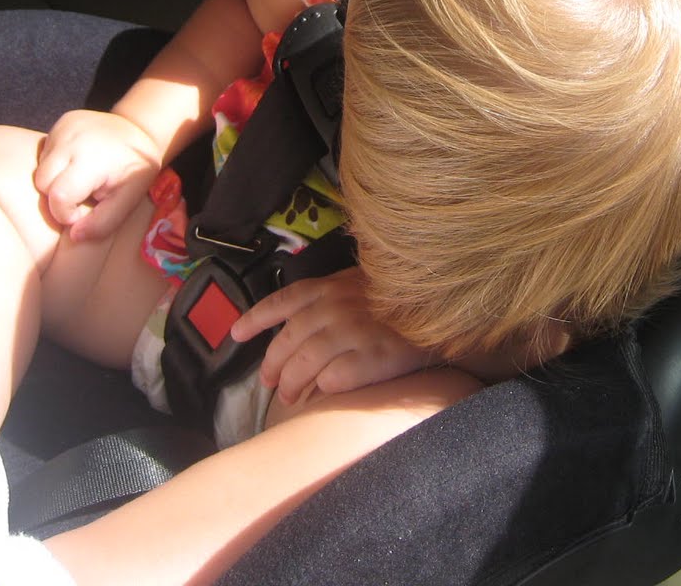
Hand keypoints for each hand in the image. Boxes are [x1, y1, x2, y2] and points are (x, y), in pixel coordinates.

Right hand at [34, 109, 161, 240]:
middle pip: (42, 182)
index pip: (59, 196)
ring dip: (55, 180)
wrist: (140, 131)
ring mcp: (64, 126)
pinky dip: (56, 163)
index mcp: (91, 159)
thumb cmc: (134, 169)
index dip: (66, 213)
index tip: (83, 211)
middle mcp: (72, 138)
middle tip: (82, 195)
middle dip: (57, 197)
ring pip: (40, 167)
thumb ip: (103, 222)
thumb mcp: (128, 199)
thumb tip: (74, 235)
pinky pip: (45, 152)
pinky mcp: (61, 121)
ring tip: (80, 177)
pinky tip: (76, 162)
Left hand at [230, 267, 432, 404]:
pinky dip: (320, 391)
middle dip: (273, 365)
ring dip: (291, 385)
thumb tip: (299, 323)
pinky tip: (319, 397)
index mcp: (329, 287)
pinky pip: (330, 382)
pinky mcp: (368, 359)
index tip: (236, 333)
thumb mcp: (362, 283)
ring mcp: (351, 333)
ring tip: (290, 397)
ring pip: (303, 365)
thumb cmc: (400, 299)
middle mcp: (334, 308)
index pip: (281, 301)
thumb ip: (330, 296)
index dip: (256, 318)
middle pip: (287, 342)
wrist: (443, 313)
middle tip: (270, 383)